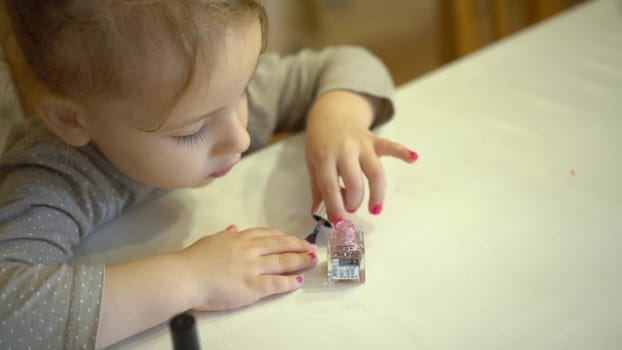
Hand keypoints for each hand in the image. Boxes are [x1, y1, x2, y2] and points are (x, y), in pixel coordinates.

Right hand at [179, 225, 316, 310]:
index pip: (267, 234)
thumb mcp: (211, 240)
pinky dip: (290, 282)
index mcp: (239, 238)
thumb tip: (232, 228)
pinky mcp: (253, 286)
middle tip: (311, 247)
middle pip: (280, 245)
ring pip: (283, 261)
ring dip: (300, 260)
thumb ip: (225, 235)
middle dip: (298, 245)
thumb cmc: (194, 259)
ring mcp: (253, 267)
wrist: (186, 276)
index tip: (293, 238)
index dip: (283, 236)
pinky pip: (276, 283)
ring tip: (312, 260)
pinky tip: (299, 281)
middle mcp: (250, 249)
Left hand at [305, 90, 417, 221]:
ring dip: (377, 194)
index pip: (330, 187)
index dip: (335, 207)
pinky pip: (390, 146)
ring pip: (375, 172)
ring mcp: (361, 145)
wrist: (331, 114)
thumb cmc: (321, 143)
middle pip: (355, 182)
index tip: (339, 223)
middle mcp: (344, 150)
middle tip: (351, 208)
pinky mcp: (374, 140)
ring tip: (375, 208)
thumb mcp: (312, 164)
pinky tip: (413, 158)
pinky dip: (402, 152)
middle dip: (355, 201)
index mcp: (324, 157)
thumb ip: (318, 189)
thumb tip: (320, 215)